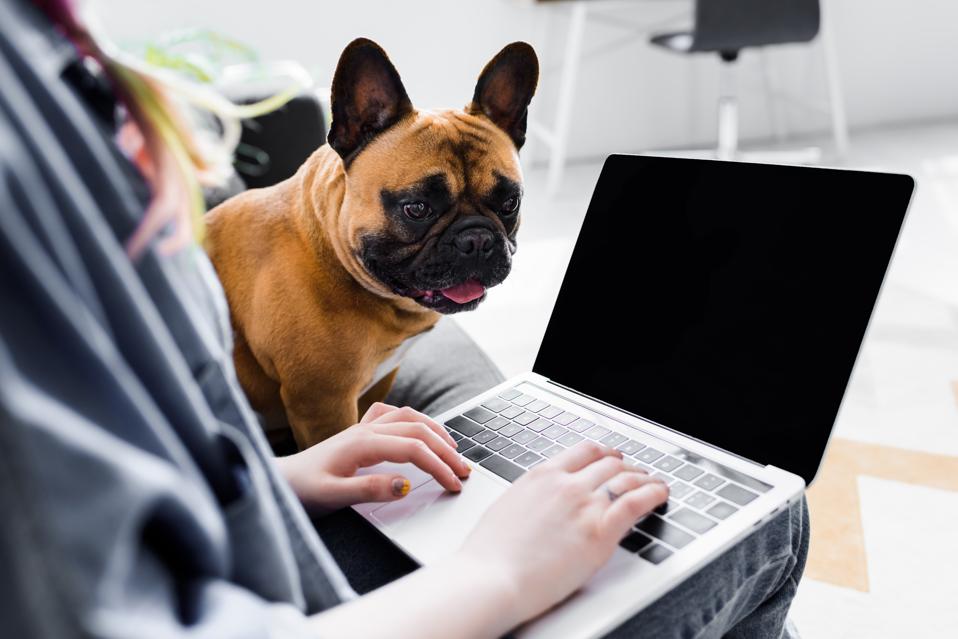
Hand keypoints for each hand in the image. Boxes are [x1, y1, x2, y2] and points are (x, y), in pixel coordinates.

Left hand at [276, 402, 470, 513]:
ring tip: (453, 449)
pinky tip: (419, 431)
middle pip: (418, 429)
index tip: (455, 484)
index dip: (439, 466)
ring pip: (408, 416)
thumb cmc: (302, 490)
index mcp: (363, 444)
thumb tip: (406, 485)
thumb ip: (370, 490)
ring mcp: (362, 428)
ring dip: (434, 430)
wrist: (279, 481)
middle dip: (446, 449)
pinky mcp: (358, 432)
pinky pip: (392, 415)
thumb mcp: (334, 497)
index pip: (414, 449)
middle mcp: (365, 430)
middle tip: (464, 471)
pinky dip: (413, 420)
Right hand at [456, 442, 667, 626]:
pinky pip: (636, 502)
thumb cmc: (490, 554)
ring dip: (644, 478)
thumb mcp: (509, 509)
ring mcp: (584, 505)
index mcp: (541, 476)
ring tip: (654, 483)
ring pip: (626, 478)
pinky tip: (661, 493)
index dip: (604, 453)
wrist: (490, 578)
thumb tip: (541, 503)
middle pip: (609, 463)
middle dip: (627, 466)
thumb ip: (533, 499)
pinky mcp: (599, 531)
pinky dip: (654, 493)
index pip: (584, 451)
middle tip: (636, 473)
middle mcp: (565, 484)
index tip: (611, 457)